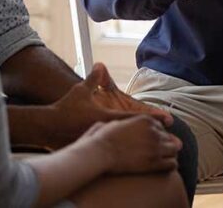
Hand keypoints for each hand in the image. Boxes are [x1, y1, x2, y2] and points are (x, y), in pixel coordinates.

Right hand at [47, 64, 172, 148]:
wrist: (48, 127)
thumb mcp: (80, 90)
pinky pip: (118, 153)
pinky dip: (131, 154)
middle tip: (174, 137)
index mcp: (106, 116)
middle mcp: (106, 131)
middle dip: (155, 135)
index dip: (151, 117)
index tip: (167, 119)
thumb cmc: (65, 108)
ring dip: (147, 147)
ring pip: (128, 146)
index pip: (133, 117)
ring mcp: (102, 141)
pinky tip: (145, 159)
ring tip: (166, 149)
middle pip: (134, 134)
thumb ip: (93, 79)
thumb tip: (100, 64)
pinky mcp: (97, 148)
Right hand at [78, 115, 181, 174]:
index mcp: (146, 120)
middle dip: (164, 145)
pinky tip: (163, 168)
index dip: (156, 136)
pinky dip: (170, 165)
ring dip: (169, 154)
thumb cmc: (103, 138)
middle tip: (158, 154)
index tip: (151, 143)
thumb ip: (125, 121)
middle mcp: (154, 131)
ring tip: (162, 161)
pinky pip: (172, 163)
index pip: (161, 128)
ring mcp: (156, 146)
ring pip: (174, 149)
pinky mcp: (155, 162)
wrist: (101, 152)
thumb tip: (119, 123)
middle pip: (169, 138)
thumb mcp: (116, 122)